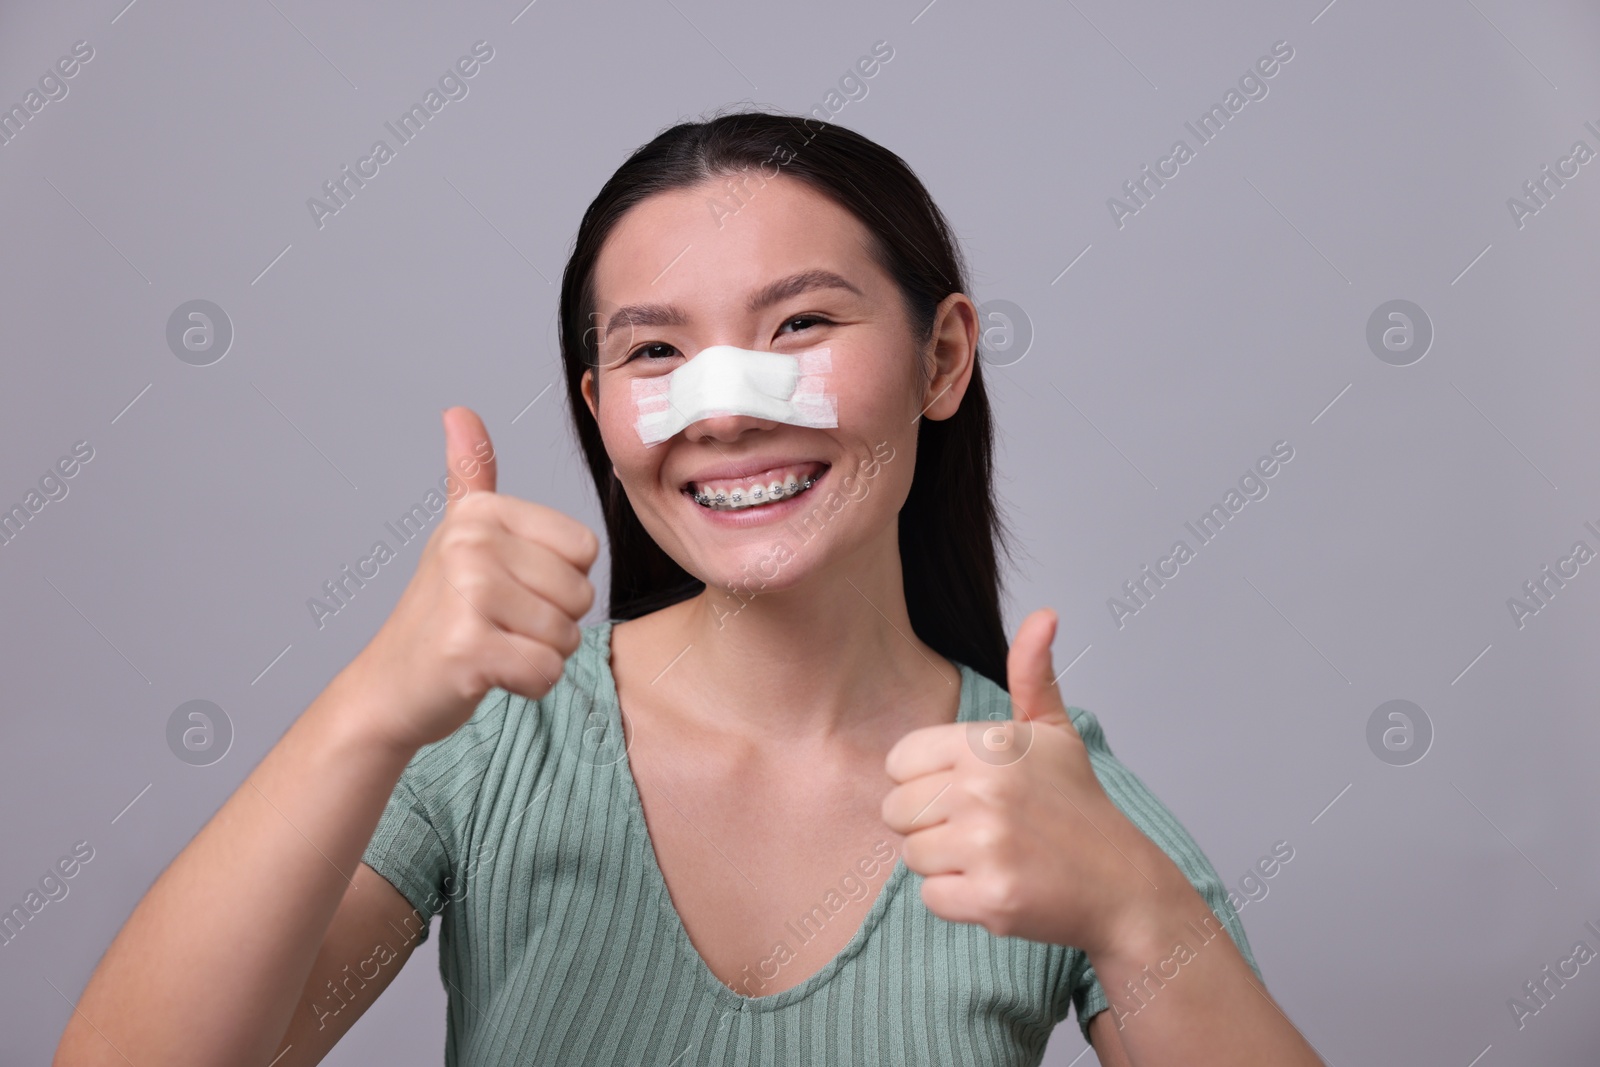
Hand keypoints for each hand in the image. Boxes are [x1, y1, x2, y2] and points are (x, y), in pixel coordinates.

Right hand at [346, 407, 599, 752]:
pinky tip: (489, 674)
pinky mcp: (468, 648)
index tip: (511, 590)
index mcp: (481, 513)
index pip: (584, 549)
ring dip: (539, 655)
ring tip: (492, 646)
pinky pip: (546, 671)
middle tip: (499, 625)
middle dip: (551, 624)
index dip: (560, 581)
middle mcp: (471, 543)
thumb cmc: (438, 615)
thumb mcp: (457, 535)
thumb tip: (459, 411)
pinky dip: (528, 684)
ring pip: (566, 636)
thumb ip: (469, 476)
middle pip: (580, 594)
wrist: (389, 687)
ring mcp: (466, 594)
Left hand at [882, 609, 1177, 955]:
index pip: (898, 761)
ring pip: (911, 854)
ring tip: (993, 856)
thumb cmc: (1076, 806)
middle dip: (930, 824)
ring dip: (945, 863)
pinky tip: (998, 885)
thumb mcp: (1054, 731)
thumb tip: (1044, 615)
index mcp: (989, 744)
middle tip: (982, 829)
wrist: (1122, 884)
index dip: (923, 781)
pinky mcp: (991, 896)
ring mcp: (987, 844)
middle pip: (896, 811)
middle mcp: (984, 789)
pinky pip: (931, 897)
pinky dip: (959, 900)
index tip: (964, 791)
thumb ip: (1032, 673)